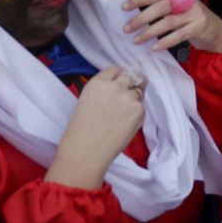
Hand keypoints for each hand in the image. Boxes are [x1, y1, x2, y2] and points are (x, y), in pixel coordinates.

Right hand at [45, 66, 146, 189]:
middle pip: (131, 76)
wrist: (85, 152)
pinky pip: (141, 108)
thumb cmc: (80, 131)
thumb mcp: (87, 101)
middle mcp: (115, 86)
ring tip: (121, 117)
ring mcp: (128, 97)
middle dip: (129, 85)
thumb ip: (103, 92)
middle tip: (125, 98)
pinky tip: (124, 126)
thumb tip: (119, 88)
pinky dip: (136, 115)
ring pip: (138, 92)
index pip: (116, 70)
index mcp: (97, 83)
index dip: (119, 77)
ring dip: (133, 100)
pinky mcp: (139, 110)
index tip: (120, 83)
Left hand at [122, 0, 221, 52]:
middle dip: (142, 18)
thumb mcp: (177, 2)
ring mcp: (195, 13)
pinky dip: (166, 42)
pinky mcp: (199, 27)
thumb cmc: (190, 15)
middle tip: (126, 29)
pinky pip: (179, 35)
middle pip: (161, 7)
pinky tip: (154, 48)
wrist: (215, 29)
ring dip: (150, 32)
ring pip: (168, 22)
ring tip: (136, 40)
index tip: (123, 8)